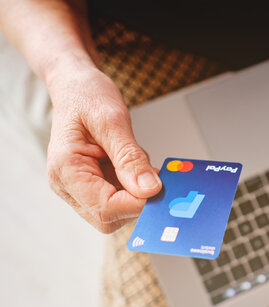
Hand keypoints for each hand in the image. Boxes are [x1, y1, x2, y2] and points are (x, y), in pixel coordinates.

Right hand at [46, 64, 161, 232]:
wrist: (75, 85)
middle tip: (154, 173)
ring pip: (117, 210)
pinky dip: (135, 184)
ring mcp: (79, 187)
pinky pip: (119, 197)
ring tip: (136, 157)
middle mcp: (67, 185)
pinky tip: (136, 163)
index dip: (137, 203)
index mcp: (65, 169)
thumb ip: (130, 157)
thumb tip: (149, 190)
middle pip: (109, 216)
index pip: (104, 207)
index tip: (161, 187)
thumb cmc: (87, 95)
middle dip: (137, 199)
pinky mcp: (93, 185)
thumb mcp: (112, 120)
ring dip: (137, 190)